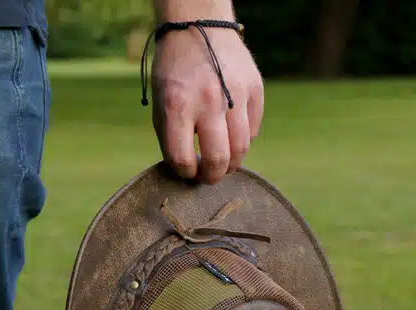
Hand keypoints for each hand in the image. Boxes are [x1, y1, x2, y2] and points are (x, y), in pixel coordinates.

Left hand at [151, 27, 263, 184]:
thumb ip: (170, 137)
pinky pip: (252, 130)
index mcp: (178, 105)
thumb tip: (187, 170)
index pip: (183, 159)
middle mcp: (209, 101)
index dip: (186, 173)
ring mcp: (236, 93)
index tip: (187, 171)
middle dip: (212, 177)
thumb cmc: (174, 71)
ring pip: (242, 149)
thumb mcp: (160, 102)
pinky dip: (242, 140)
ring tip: (223, 162)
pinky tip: (231, 134)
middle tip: (208, 176)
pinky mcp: (255, 88)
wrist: (198, 26)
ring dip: (231, 163)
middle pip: (219, 159)